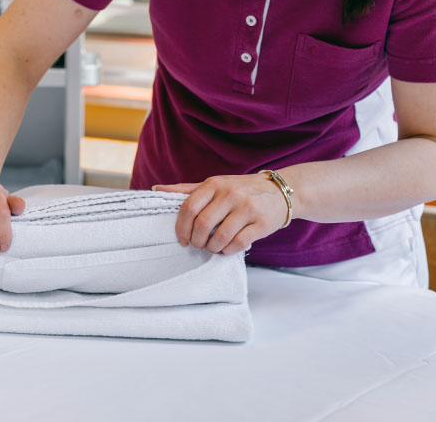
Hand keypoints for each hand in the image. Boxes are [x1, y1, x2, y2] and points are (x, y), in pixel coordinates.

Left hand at [153, 174, 286, 254]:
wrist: (279, 191)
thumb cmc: (240, 189)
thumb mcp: (215, 185)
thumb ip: (186, 190)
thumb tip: (156, 190)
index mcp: (214, 184)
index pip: (188, 207)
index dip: (181, 228)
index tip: (182, 239)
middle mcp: (230, 194)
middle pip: (202, 224)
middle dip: (197, 241)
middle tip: (198, 245)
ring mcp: (247, 208)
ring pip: (220, 237)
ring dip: (212, 248)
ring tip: (213, 247)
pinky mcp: (261, 224)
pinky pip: (238, 244)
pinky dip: (228, 251)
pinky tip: (227, 248)